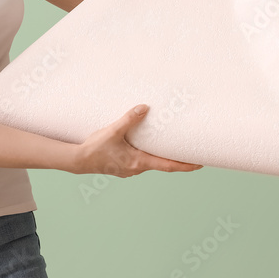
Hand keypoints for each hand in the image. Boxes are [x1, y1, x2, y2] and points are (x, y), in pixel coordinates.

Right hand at [73, 104, 203, 176]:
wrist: (78, 160)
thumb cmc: (95, 148)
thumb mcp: (113, 131)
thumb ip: (129, 119)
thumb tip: (144, 107)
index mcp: (139, 162)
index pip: (168, 165)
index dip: (185, 165)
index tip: (200, 164)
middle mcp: (137, 169)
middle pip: (162, 164)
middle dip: (176, 159)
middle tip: (191, 152)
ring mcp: (129, 169)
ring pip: (150, 162)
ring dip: (161, 156)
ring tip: (170, 146)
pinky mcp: (123, 167)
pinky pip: (140, 161)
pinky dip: (148, 155)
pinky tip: (146, 146)